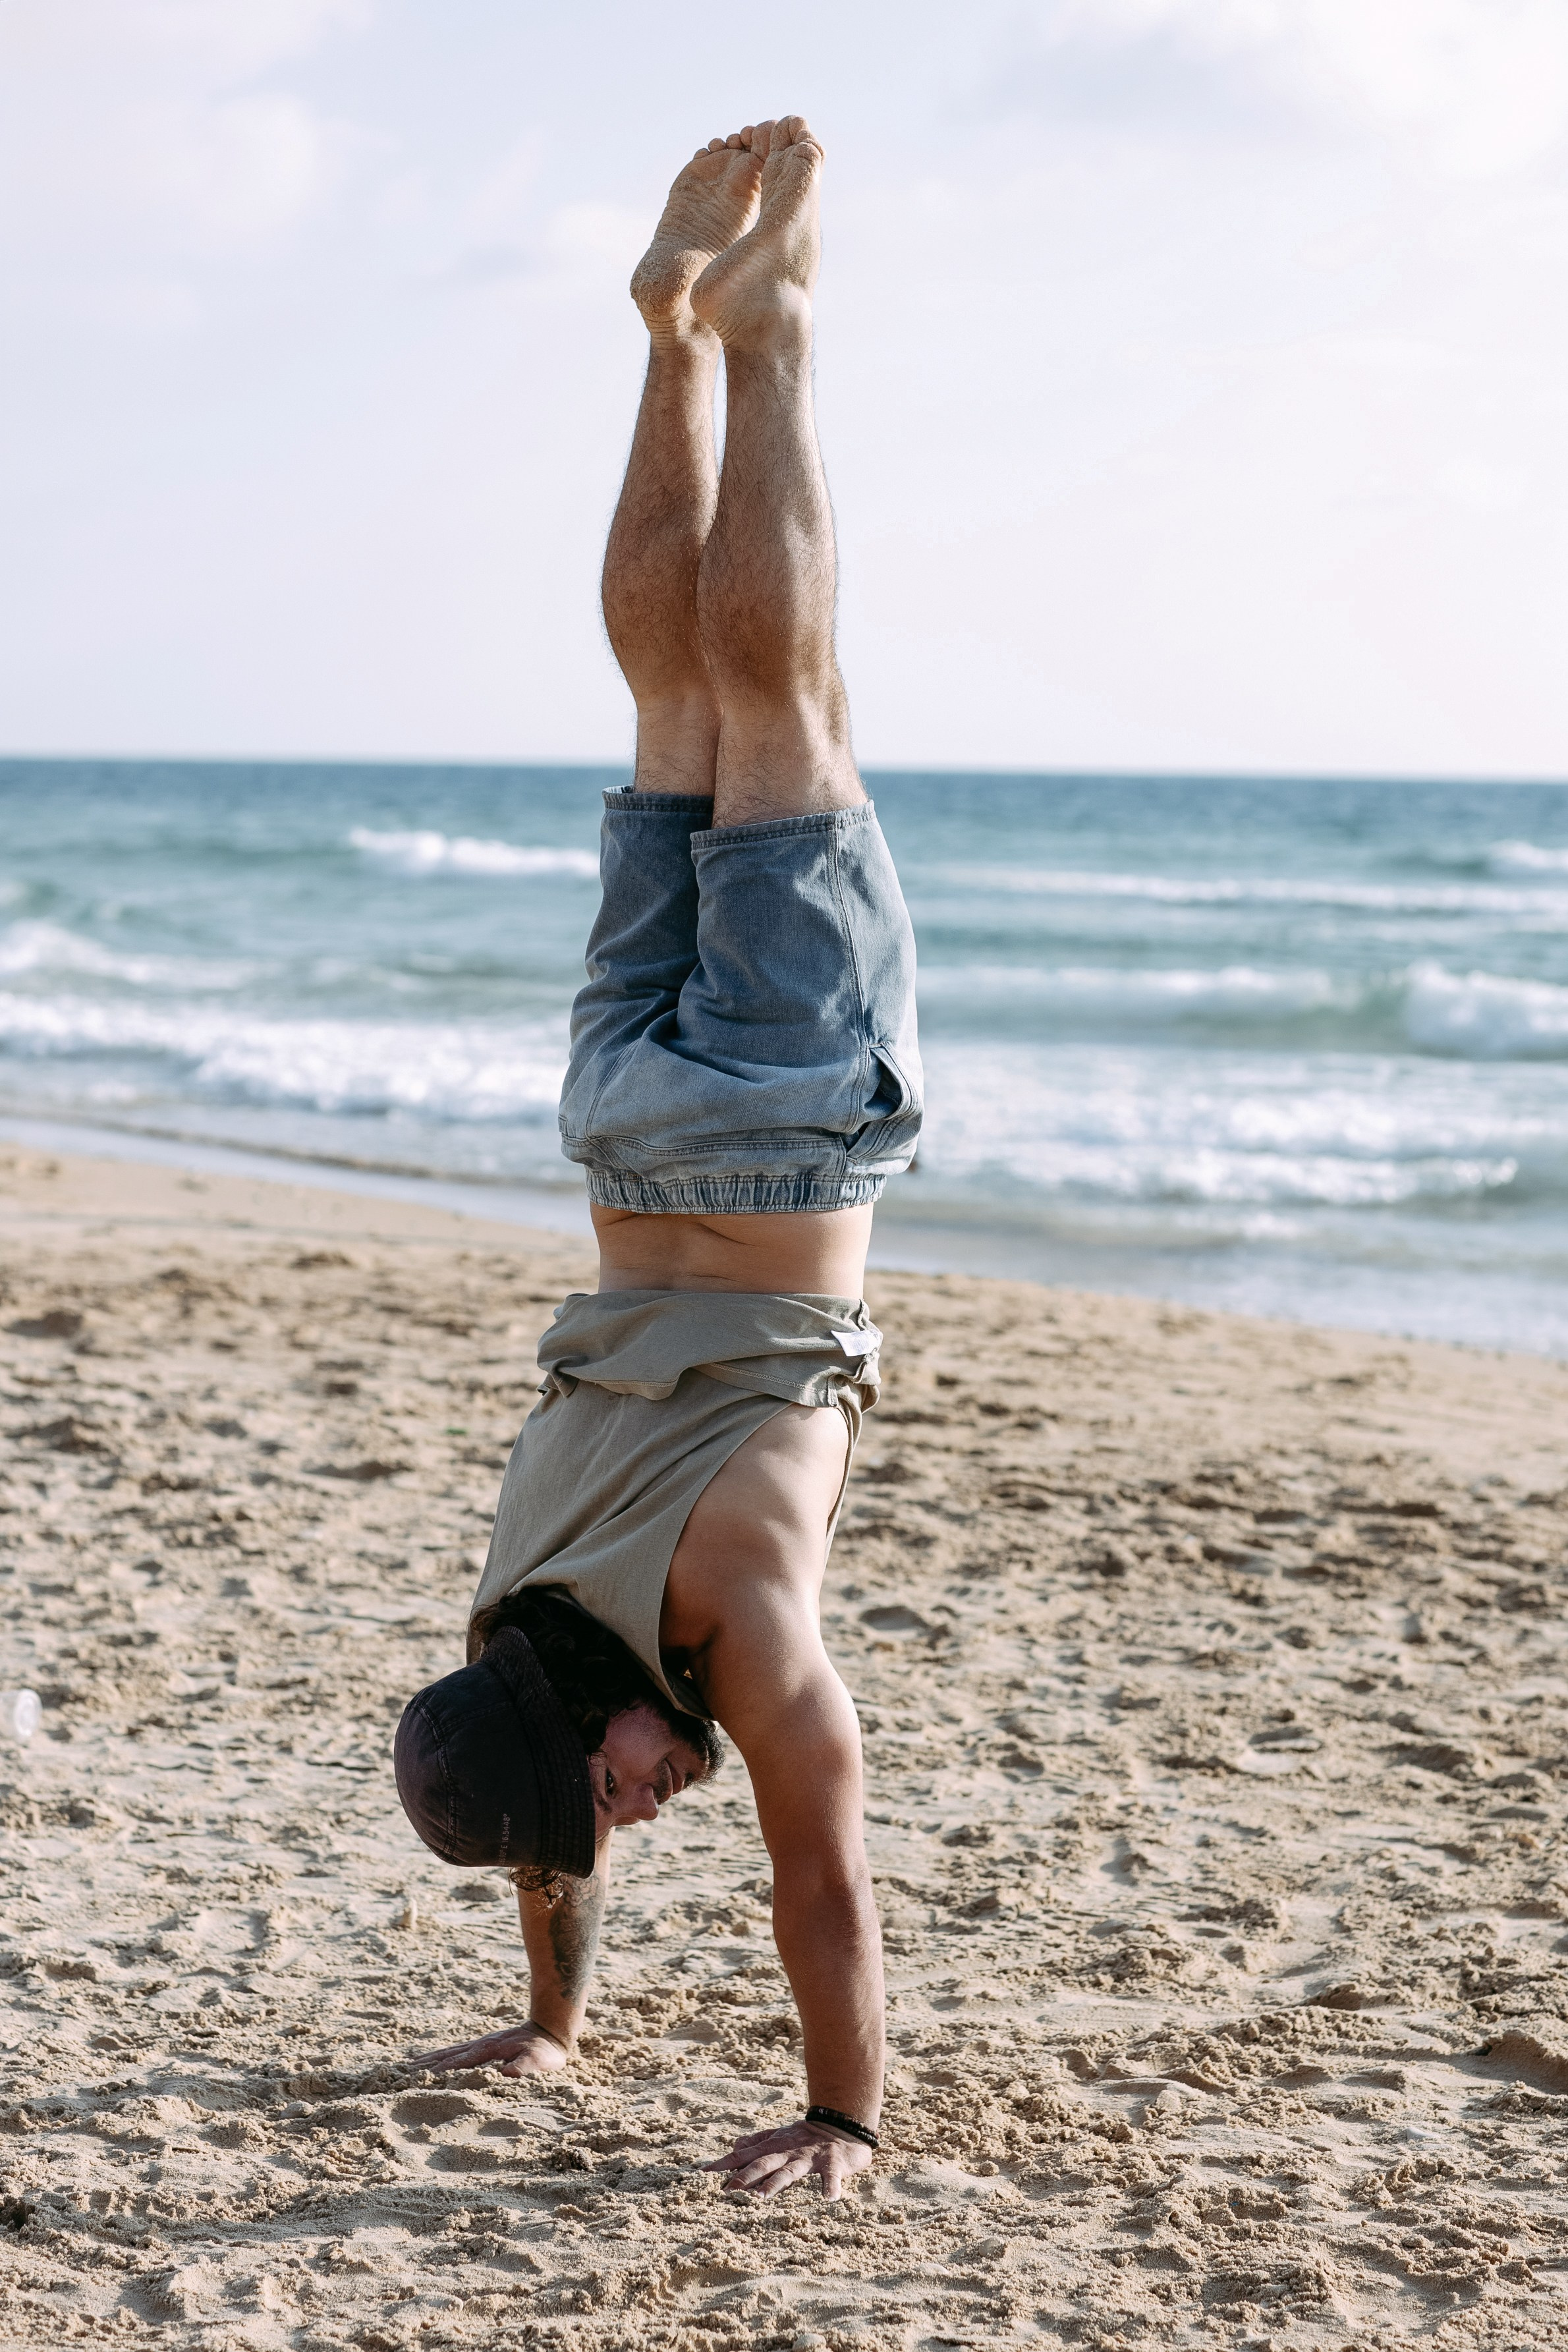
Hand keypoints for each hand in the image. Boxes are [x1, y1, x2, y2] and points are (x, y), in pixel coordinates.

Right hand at [410, 2021, 569, 2077]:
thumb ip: (523, 2066)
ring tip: (408, 2065)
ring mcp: (480, 2044)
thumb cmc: (544, 2051)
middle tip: (401, 2073)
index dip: (438, 2072)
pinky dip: (440, 2056)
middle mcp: (479, 2046)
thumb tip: (506, 2074)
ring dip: (429, 2059)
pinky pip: (456, 2051)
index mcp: (488, 2051)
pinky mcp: (483, 2046)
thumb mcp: (537, 2060)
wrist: (550, 2030)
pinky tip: (433, 2061)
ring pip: (448, 2052)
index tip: (417, 2079)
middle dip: (425, 2065)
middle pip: (446, 2056)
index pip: (458, 2063)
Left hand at [704, 2118, 873, 2200]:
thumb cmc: (807, 2137)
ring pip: (790, 2171)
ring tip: (761, 2197)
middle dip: (745, 2177)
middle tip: (728, 2191)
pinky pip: (832, 2176)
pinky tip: (829, 2198)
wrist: (842, 2125)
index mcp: (775, 2146)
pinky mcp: (833, 2162)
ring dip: (775, 2183)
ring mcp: (809, 2157)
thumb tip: (734, 2147)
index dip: (725, 2164)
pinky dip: (830, 2186)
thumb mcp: (780, 2137)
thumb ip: (757, 2142)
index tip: (703, 2174)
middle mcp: (788, 2151)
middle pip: (764, 2163)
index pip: (745, 2155)